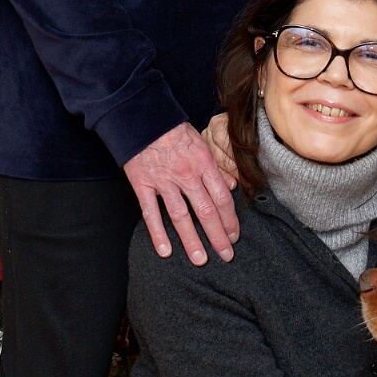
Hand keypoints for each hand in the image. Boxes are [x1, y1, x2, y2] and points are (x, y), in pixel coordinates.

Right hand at [124, 123, 238, 264]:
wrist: (142, 117)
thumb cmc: (174, 130)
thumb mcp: (202, 142)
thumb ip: (216, 167)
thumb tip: (232, 187)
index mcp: (203, 163)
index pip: (222, 198)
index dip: (230, 220)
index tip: (235, 236)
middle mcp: (186, 174)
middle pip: (206, 211)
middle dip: (218, 236)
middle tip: (226, 255)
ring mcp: (163, 181)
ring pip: (181, 216)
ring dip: (192, 240)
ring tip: (200, 259)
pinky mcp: (143, 185)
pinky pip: (151, 213)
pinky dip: (157, 233)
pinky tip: (165, 251)